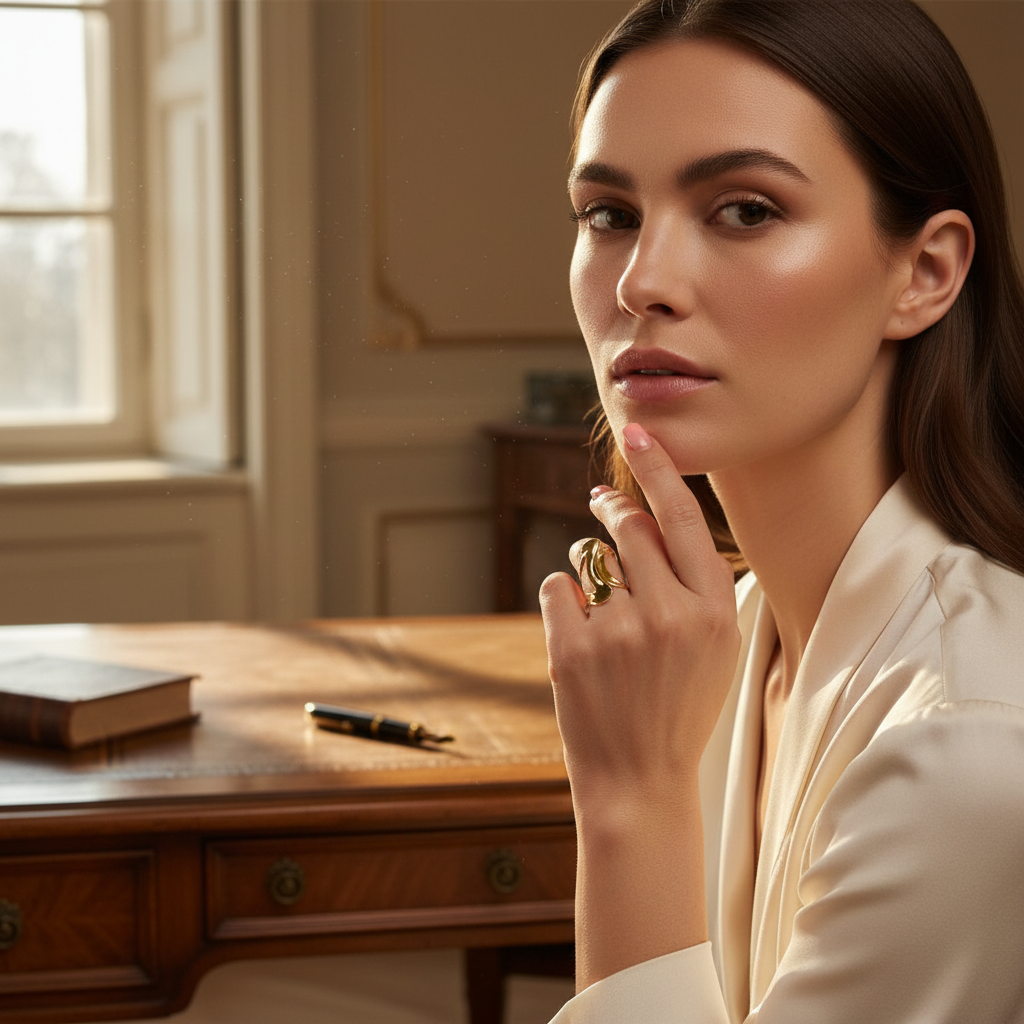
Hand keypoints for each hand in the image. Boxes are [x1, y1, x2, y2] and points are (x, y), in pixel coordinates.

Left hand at [540, 422, 739, 811]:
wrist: (639, 780)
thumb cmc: (678, 708)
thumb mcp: (714, 648)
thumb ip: (694, 584)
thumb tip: (652, 518)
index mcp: (716, 611)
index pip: (684, 519)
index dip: (658, 471)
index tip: (639, 434)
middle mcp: (671, 614)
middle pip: (631, 527)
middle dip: (611, 509)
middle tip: (600, 501)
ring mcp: (619, 631)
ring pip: (591, 557)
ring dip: (591, 571)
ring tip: (604, 615)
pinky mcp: (572, 648)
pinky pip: (558, 587)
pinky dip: (564, 603)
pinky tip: (579, 638)